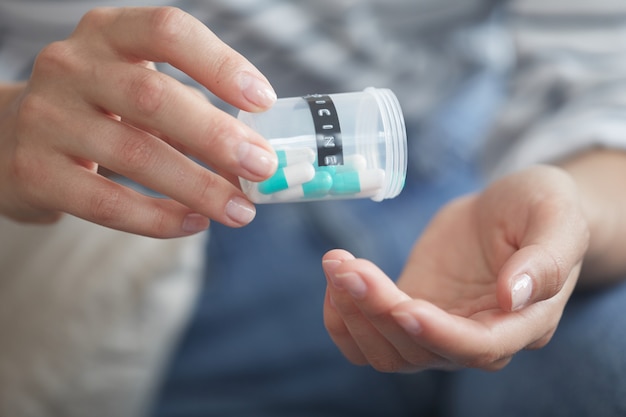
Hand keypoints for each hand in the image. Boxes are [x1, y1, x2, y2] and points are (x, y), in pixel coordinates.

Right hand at [0, 7, 277, 237]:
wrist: (7, 139)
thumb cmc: (96, 112)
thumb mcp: (133, 89)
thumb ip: (187, 111)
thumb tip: (252, 151)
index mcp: (107, 34)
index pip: (168, 30)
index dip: (220, 63)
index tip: (262, 100)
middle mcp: (71, 67)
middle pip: (154, 97)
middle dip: (217, 137)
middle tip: (262, 167)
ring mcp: (47, 118)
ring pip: (136, 155)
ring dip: (199, 187)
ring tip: (240, 210)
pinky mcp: (34, 172)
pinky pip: (107, 202)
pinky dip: (158, 218)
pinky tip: (193, 223)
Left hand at [322, 165, 588, 371]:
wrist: (508, 209)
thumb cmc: (540, 208)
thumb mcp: (556, 216)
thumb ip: (546, 258)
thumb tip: (514, 297)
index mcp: (521, 322)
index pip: (477, 346)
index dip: (438, 334)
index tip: (402, 306)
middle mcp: (476, 338)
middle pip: (420, 349)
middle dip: (378, 310)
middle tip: (346, 266)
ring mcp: (437, 329)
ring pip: (387, 350)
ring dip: (353, 313)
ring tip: (337, 264)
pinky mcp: (407, 311)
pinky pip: (367, 338)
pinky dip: (343, 319)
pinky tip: (336, 279)